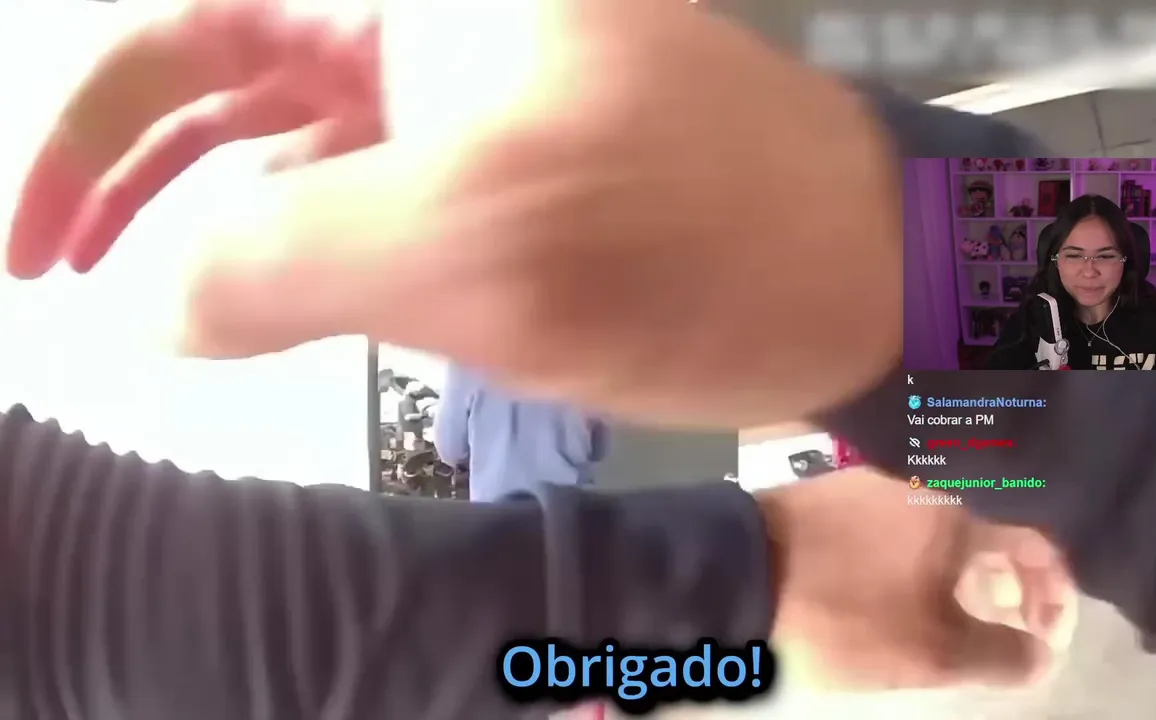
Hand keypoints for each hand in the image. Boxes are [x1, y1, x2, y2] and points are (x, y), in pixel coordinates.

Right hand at [5, 0, 900, 428]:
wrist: (867, 275)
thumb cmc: (688, 238)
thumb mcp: (463, 246)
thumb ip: (274, 261)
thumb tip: (147, 305)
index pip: (192, 25)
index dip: (89, 125)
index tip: (37, 245)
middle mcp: (435, 16)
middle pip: (229, 64)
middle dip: (135, 159)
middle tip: (65, 267)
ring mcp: (477, 87)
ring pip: (301, 130)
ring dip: (217, 204)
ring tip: (159, 296)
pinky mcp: (518, 160)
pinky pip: (379, 184)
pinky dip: (313, 235)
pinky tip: (277, 294)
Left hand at [757, 468, 1076, 689]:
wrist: (736, 572)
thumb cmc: (844, 611)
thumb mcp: (932, 652)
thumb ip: (1002, 655)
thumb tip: (1038, 653)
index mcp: (961, 504)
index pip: (1040, 540)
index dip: (1055, 594)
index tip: (1044, 639)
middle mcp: (925, 476)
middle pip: (996, 525)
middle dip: (1013, 583)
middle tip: (1010, 630)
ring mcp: (875, 476)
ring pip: (947, 522)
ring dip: (967, 570)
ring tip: (958, 618)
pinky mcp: (836, 488)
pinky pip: (905, 519)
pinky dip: (923, 555)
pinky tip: (907, 589)